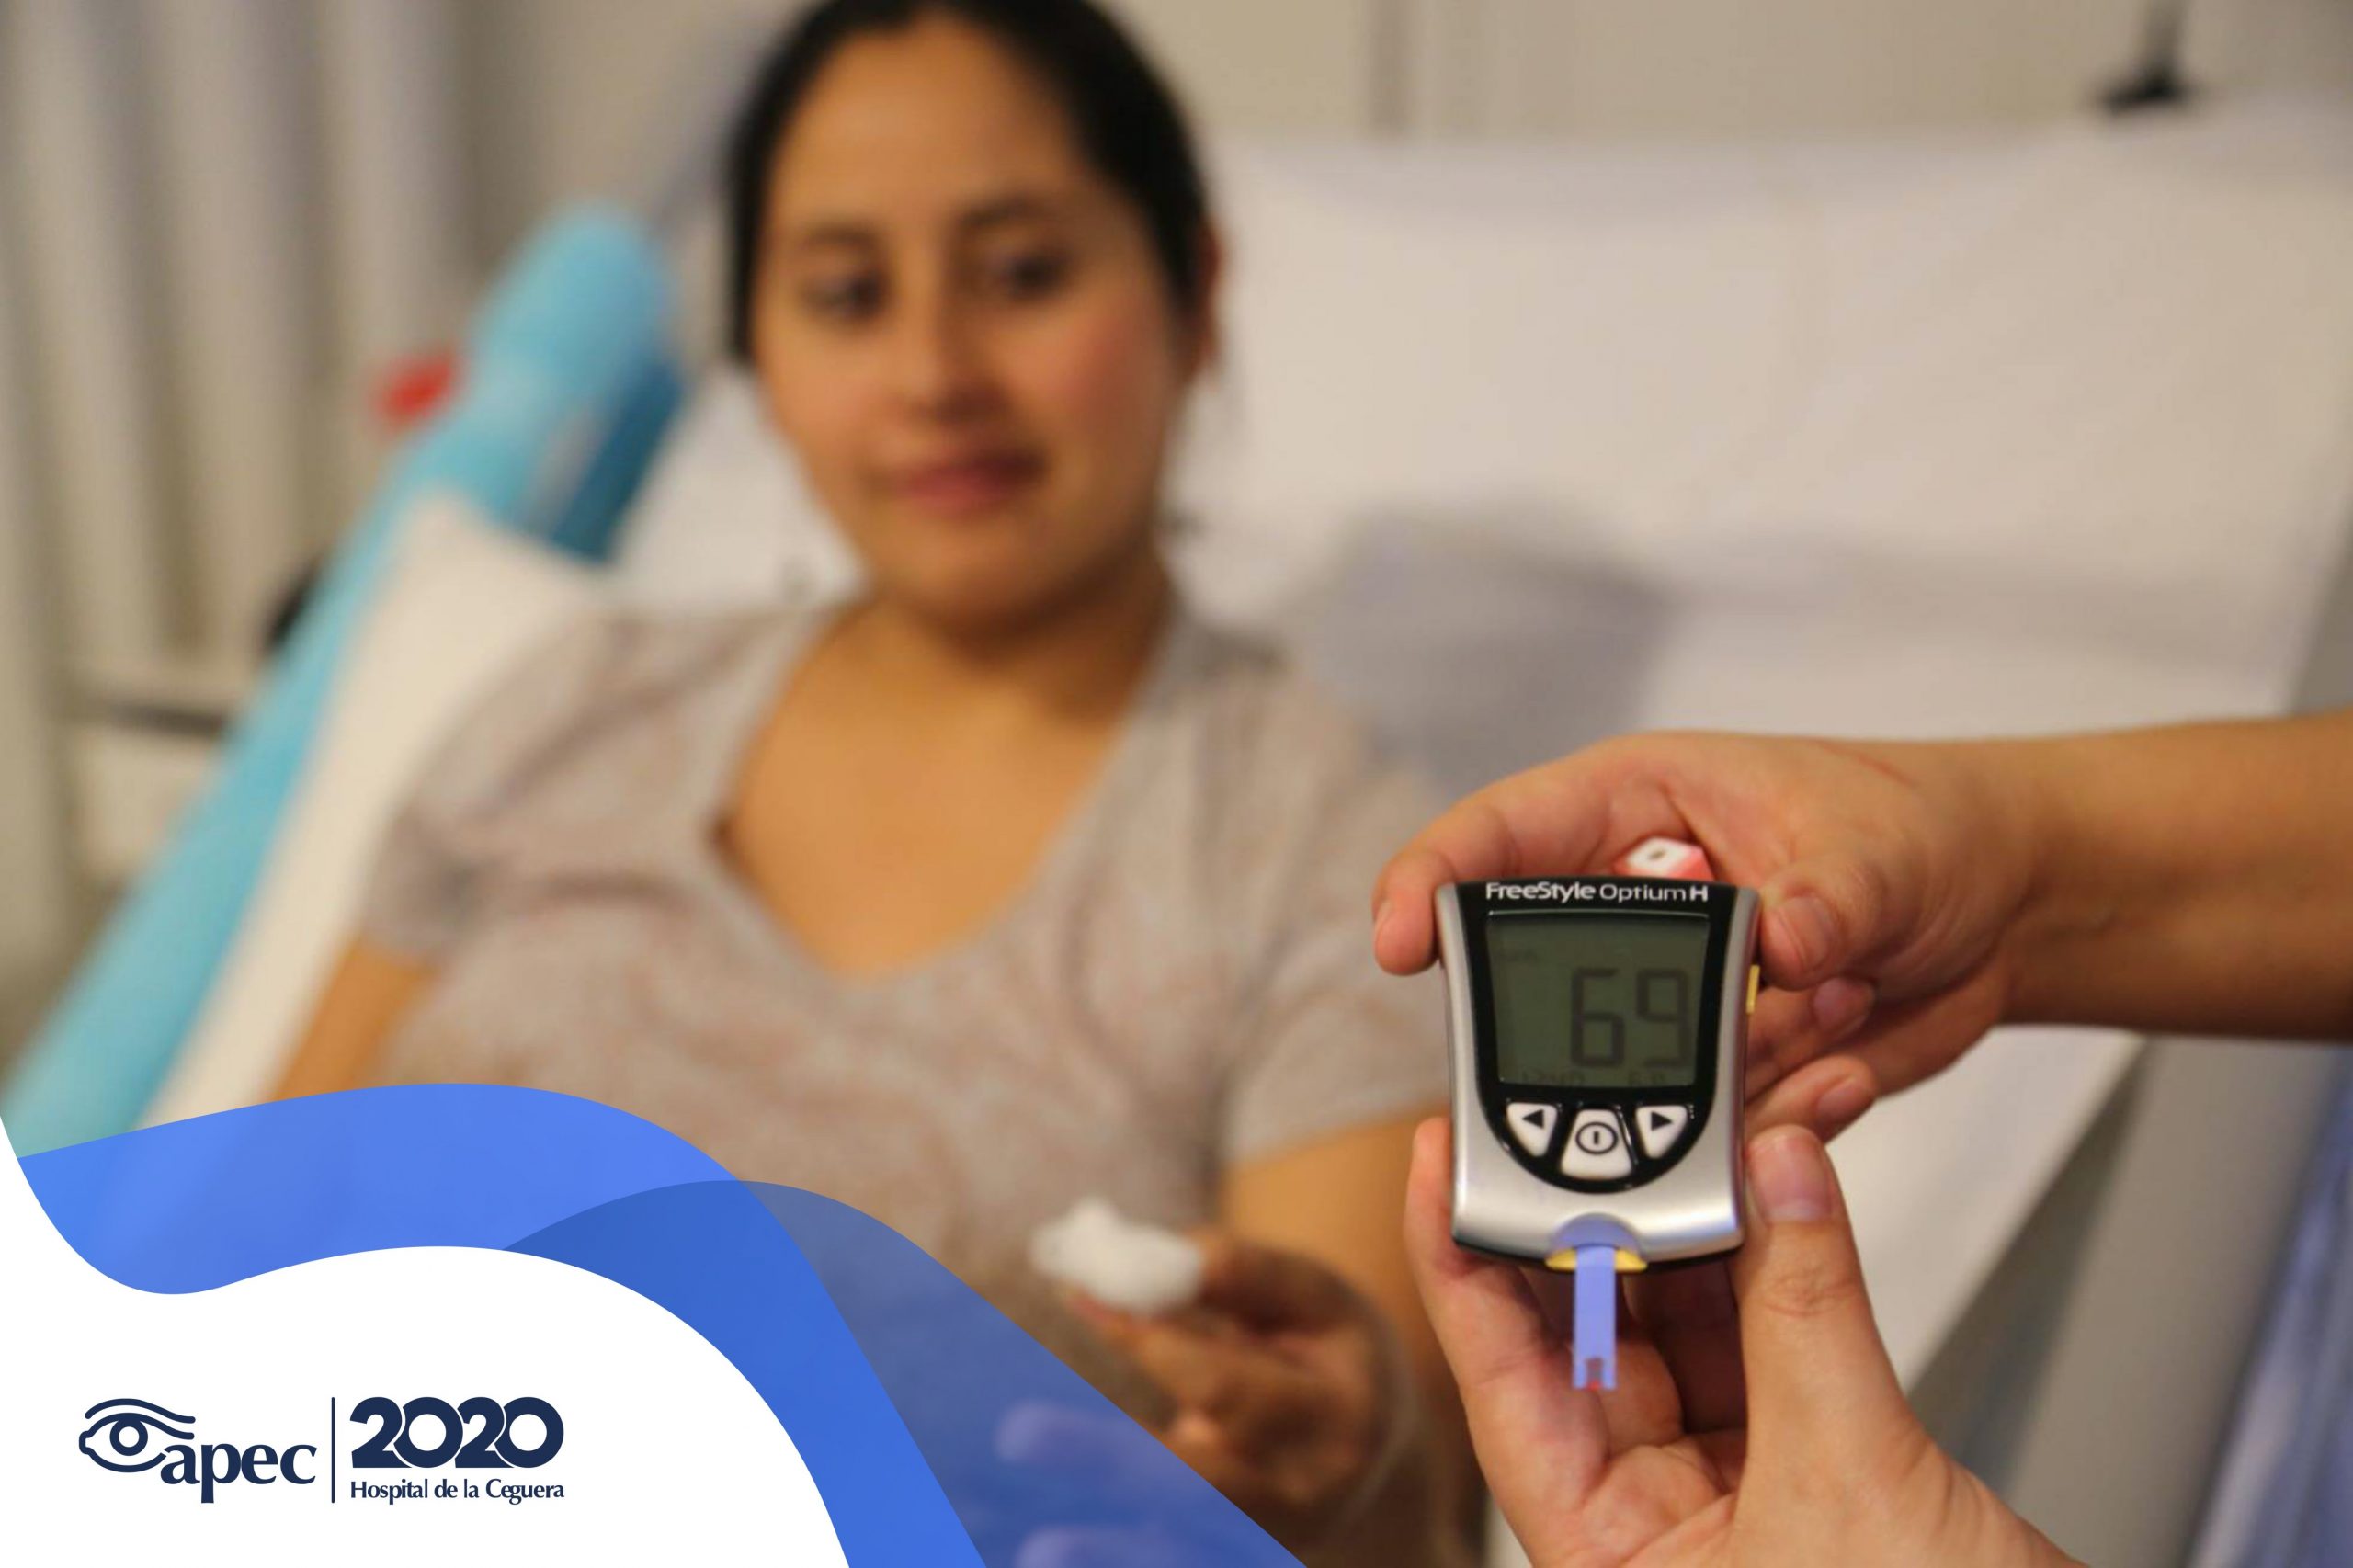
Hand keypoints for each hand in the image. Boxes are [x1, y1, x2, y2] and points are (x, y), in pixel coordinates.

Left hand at [1068, 1234, 1413, 1554]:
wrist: (1375, 1465)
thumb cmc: (1328, 1356)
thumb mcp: (1317, 1304)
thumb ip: (1241, 1274)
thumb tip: (1140, 1258)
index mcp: (1337, 1419)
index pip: (1223, 1382)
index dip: (1145, 1340)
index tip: (1077, 1298)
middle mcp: (1304, 1497)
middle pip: (1196, 1483)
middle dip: (1106, 1459)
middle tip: (1017, 1434)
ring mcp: (1266, 1547)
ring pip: (1180, 1552)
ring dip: (1106, 1553)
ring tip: (1038, 1551)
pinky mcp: (1233, 1564)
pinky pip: (1171, 1567)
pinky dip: (1113, 1561)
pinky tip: (1045, 1556)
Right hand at [1373, 732, 2042, 1121]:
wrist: (2005, 909)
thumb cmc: (1922, 828)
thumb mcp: (1880, 846)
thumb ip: (1828, 895)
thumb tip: (1783, 940)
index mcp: (1632, 808)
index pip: (1497, 836)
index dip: (1429, 883)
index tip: (1395, 942)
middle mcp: (1627, 903)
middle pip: (1534, 977)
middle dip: (1585, 1027)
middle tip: (1673, 1041)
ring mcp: (1666, 994)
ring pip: (1624, 1070)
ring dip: (1730, 1065)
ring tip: (1835, 1004)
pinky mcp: (1715, 1067)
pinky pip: (1705, 1119)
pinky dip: (1776, 1105)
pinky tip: (1850, 1048)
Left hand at [1402, 1116, 2076, 1565]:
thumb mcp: (1849, 1482)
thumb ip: (1807, 1315)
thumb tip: (1777, 1174)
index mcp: (1602, 1545)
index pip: (1499, 1372)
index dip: (1462, 1252)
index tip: (1442, 1149)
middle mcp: (1649, 1516)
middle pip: (1592, 1323)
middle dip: (1614, 1200)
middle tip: (1623, 1097)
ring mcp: (1730, 1489)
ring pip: (1690, 1312)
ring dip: (1718, 1209)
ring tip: (1736, 1111)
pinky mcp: (1810, 1463)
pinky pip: (1769, 1329)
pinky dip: (1785, 1250)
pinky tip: (1793, 1170)